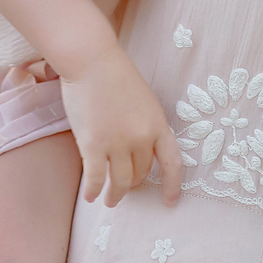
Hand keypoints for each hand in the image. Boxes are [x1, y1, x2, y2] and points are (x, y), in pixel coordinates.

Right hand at [58, 42, 182, 208]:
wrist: (92, 60)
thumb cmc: (116, 74)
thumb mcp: (144, 100)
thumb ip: (146, 125)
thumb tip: (140, 151)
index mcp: (157, 123)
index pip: (172, 162)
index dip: (172, 185)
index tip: (169, 202)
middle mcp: (141, 137)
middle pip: (141, 173)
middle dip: (134, 183)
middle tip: (126, 187)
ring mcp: (117, 142)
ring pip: (121, 182)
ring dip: (115, 195)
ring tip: (110, 199)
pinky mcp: (93, 145)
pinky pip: (96, 179)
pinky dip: (93, 191)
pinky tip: (90, 197)